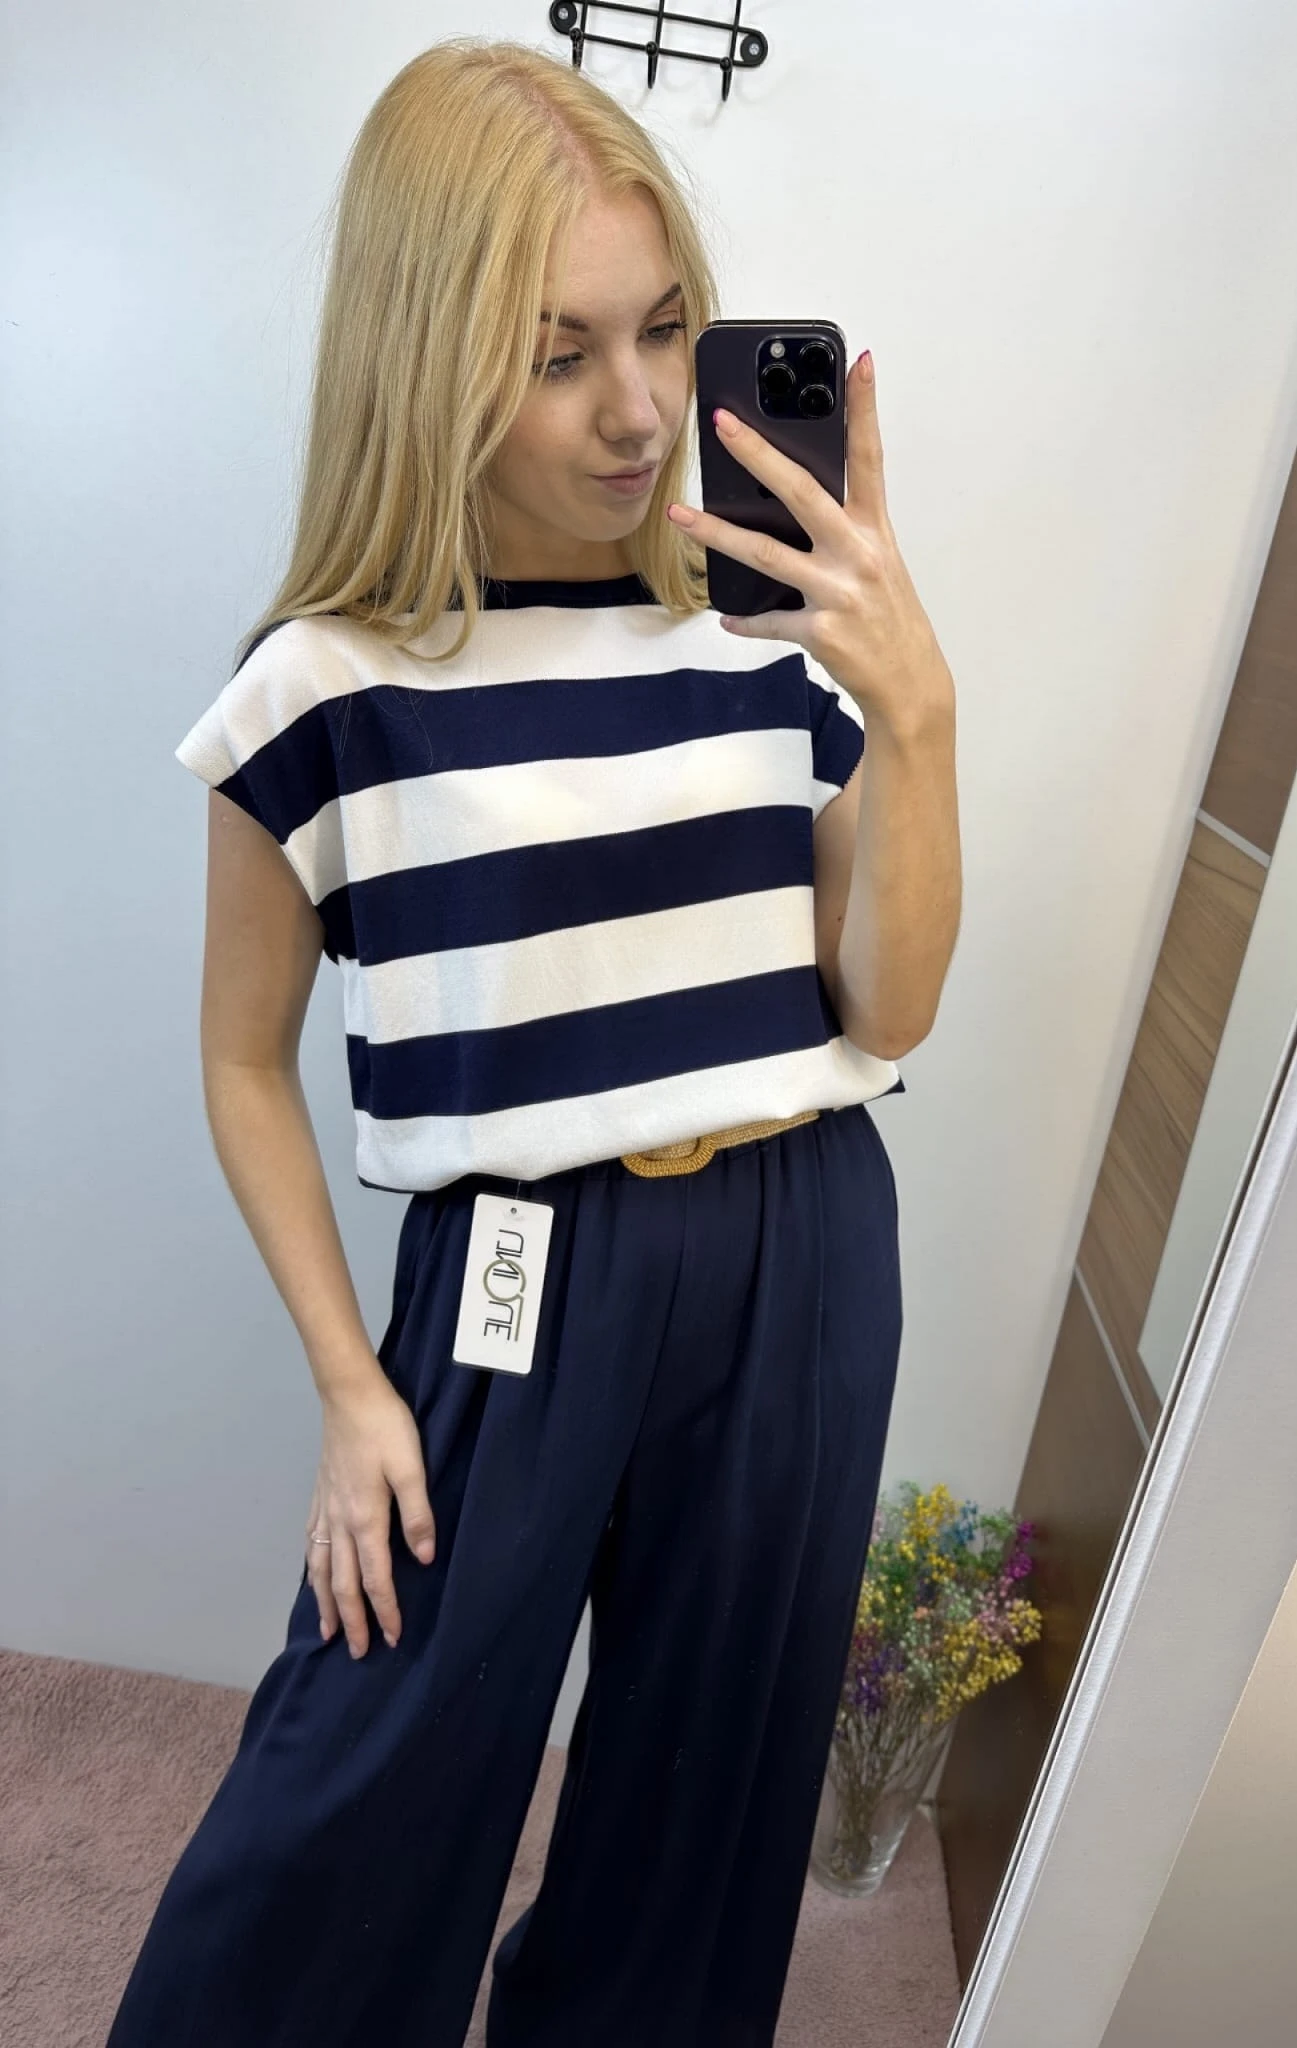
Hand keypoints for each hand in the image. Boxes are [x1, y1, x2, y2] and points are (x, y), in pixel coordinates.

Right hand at [306, 1377, 437, 1658]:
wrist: (349, 1394)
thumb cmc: (385, 1428)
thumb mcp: (412, 1468)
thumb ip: (418, 1515)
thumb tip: (423, 1560)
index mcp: (366, 1518)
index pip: (375, 1578)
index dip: (384, 1611)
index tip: (392, 1638)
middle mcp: (340, 1521)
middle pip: (342, 1583)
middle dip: (351, 1620)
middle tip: (358, 1651)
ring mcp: (325, 1508)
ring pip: (320, 1568)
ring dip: (325, 1603)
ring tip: (327, 1630)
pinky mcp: (320, 1495)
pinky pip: (311, 1544)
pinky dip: (311, 1569)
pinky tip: (313, 1576)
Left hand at [666, 349, 952, 735]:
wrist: (909, 682)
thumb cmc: (888, 619)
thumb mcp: (876, 565)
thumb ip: (840, 533)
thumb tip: (788, 504)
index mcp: (875, 531)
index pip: (869, 458)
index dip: (865, 409)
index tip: (858, 364)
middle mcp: (858, 554)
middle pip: (801, 492)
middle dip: (758, 454)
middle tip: (722, 423)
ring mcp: (838, 593)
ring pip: (766, 554)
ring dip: (716, 534)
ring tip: (680, 515)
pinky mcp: (821, 632)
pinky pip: (771, 620)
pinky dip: (748, 620)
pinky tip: (728, 616)